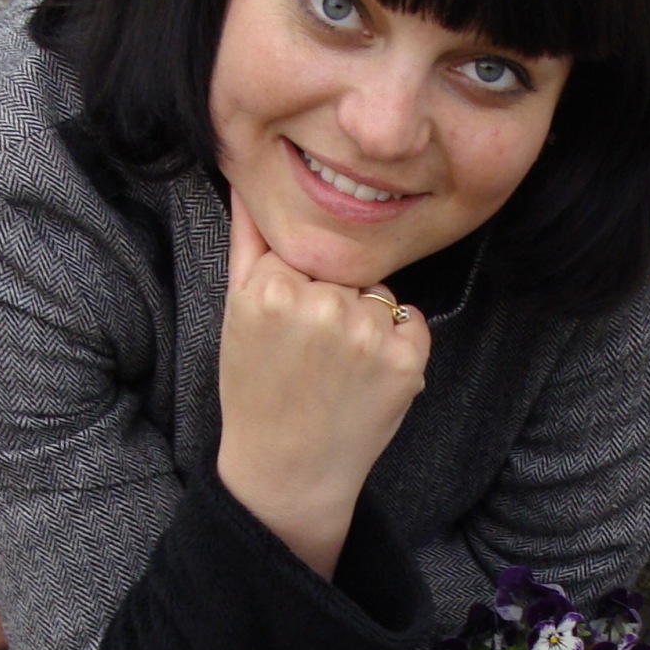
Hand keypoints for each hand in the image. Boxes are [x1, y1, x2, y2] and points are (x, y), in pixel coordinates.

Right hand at [215, 188, 429, 578]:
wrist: (288, 470)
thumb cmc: (257, 390)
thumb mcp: (237, 311)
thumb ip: (248, 240)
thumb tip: (248, 180)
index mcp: (272, 288)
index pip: (305, 251)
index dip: (297, 287)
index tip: (283, 329)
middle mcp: (322, 305)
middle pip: (344, 269)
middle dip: (333, 301)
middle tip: (309, 355)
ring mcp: (368, 334)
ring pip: (379, 293)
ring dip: (367, 322)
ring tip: (337, 370)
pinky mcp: (407, 361)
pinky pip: (413, 322)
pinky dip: (399, 345)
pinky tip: (367, 378)